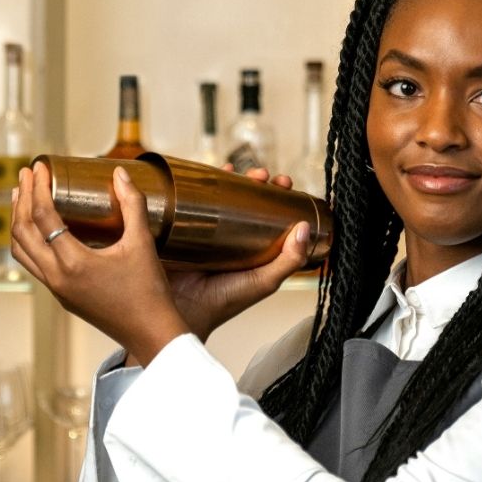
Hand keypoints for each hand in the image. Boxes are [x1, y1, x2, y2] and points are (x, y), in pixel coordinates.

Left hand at [12, 163, 307, 365]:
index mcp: (74, 263)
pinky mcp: (62, 296)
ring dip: (19, 221)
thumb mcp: (143, 243)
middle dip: (22, 199)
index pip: (43, 216)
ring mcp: (57, 289)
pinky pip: (33, 265)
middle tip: (26, 174)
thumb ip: (132, 204)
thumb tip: (120, 173)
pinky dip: (28, 241)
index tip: (39, 166)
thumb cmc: (150, 291)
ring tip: (22, 196)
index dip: (38, 187)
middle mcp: (57, 277)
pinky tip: (38, 228)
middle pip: (23, 232)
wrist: (151, 333)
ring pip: (22, 251)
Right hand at [161, 166, 311, 342]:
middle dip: (254, 183)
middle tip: (261, 175)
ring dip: (227, 180)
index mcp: (251, 249)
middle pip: (243, 201)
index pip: (268, 215)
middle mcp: (228, 238)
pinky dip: (192, 187)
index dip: (277, 197)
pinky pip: (186, 204)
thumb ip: (288, 260)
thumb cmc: (223, 303)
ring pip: (216, 199)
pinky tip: (199, 175)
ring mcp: (202, 233)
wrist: (181, 312)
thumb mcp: (264, 282)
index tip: (283, 184)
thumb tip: (304, 228)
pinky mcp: (177, 231)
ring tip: (234, 170)